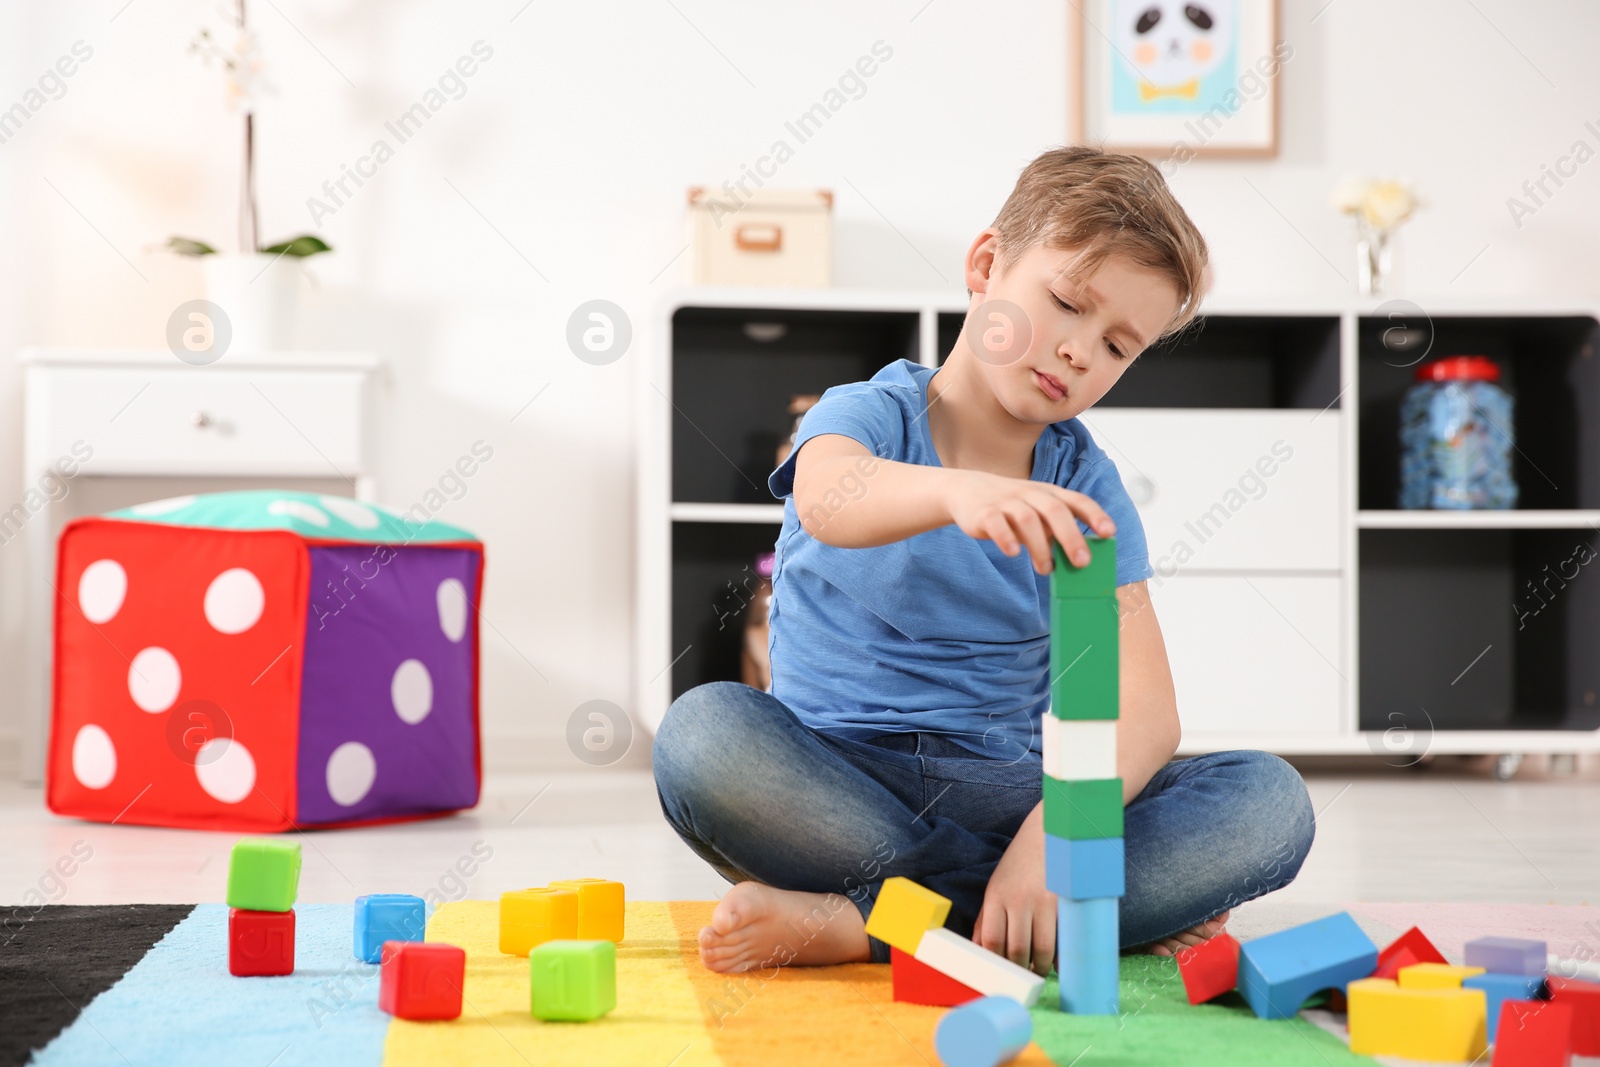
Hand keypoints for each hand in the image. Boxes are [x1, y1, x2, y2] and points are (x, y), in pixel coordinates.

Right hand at [945, 470, 1115, 574]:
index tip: (1109, 533)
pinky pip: (996, 523)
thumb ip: (1054, 532)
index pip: (1076, 500)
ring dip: (1040, 546)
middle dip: (1071, 536)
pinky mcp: (984, 513)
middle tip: (1082, 562)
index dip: (1094, 515)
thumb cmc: (1011, 507)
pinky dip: (1006, 538)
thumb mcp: (1036, 513)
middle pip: (1055, 510)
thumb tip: (1076, 560)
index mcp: (1048, 494)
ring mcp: (1006, 502)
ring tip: (1046, 569)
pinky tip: (1013, 553)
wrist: (966, 490)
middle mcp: (1030, 495)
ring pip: (1027, 519)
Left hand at [974, 803, 1055, 975]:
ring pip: (1041, 950)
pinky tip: (1058, 963)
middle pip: (1016, 951)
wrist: (1051, 830)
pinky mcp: (1065, 902)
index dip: (997, 965)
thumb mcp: (997, 884)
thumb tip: (979, 949)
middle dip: (1020, 971)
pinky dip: (1060, 957)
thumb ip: (986, 917)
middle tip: (1023, 979)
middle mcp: (1018, 900)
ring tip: (1039, 972)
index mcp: (996, 896)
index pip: (992, 942)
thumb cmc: (1022, 862)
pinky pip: (1062, 939)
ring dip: (1041, 968)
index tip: (1001, 975)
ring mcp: (1043, 901)